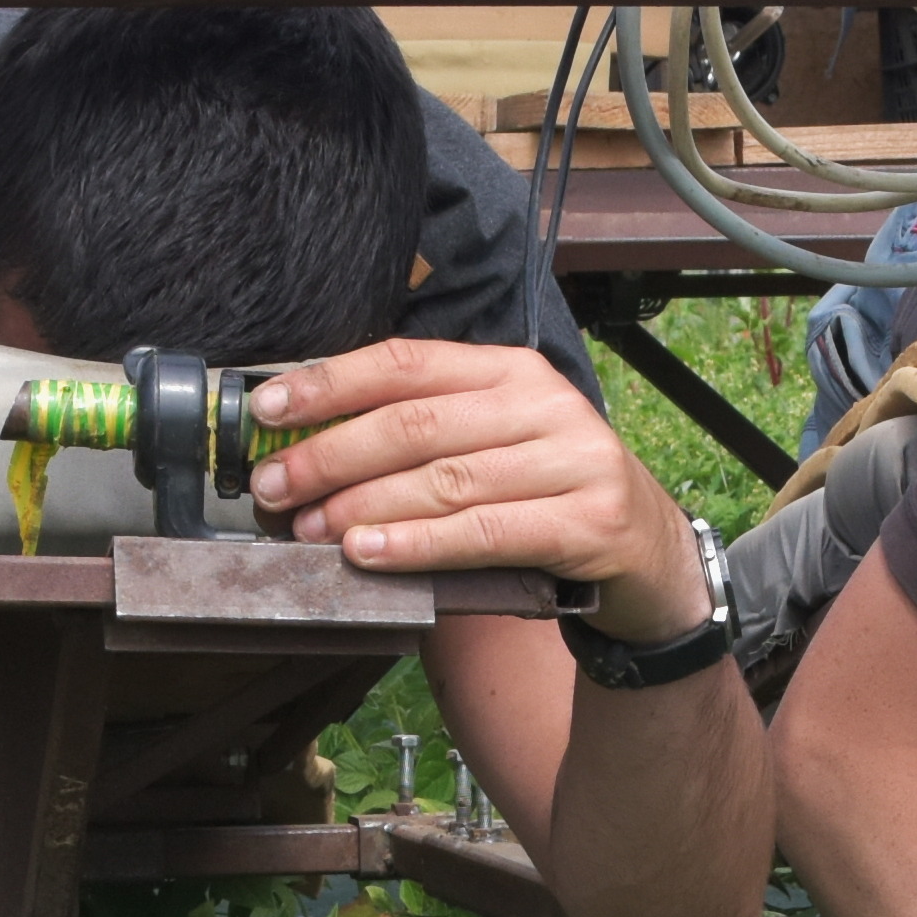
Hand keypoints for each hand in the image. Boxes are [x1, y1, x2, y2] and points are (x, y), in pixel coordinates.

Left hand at [246, 340, 703, 636]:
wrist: (648, 553)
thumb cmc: (545, 497)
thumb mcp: (494, 446)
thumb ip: (423, 435)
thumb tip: (306, 446)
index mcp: (511, 371)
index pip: (407, 362)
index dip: (331, 383)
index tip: (268, 409)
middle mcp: (545, 404)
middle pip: (418, 423)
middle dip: (332, 454)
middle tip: (273, 485)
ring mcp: (574, 461)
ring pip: (446, 480)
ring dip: (364, 505)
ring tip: (309, 527)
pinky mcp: (589, 521)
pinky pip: (486, 531)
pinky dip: (419, 544)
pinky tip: (370, 553)